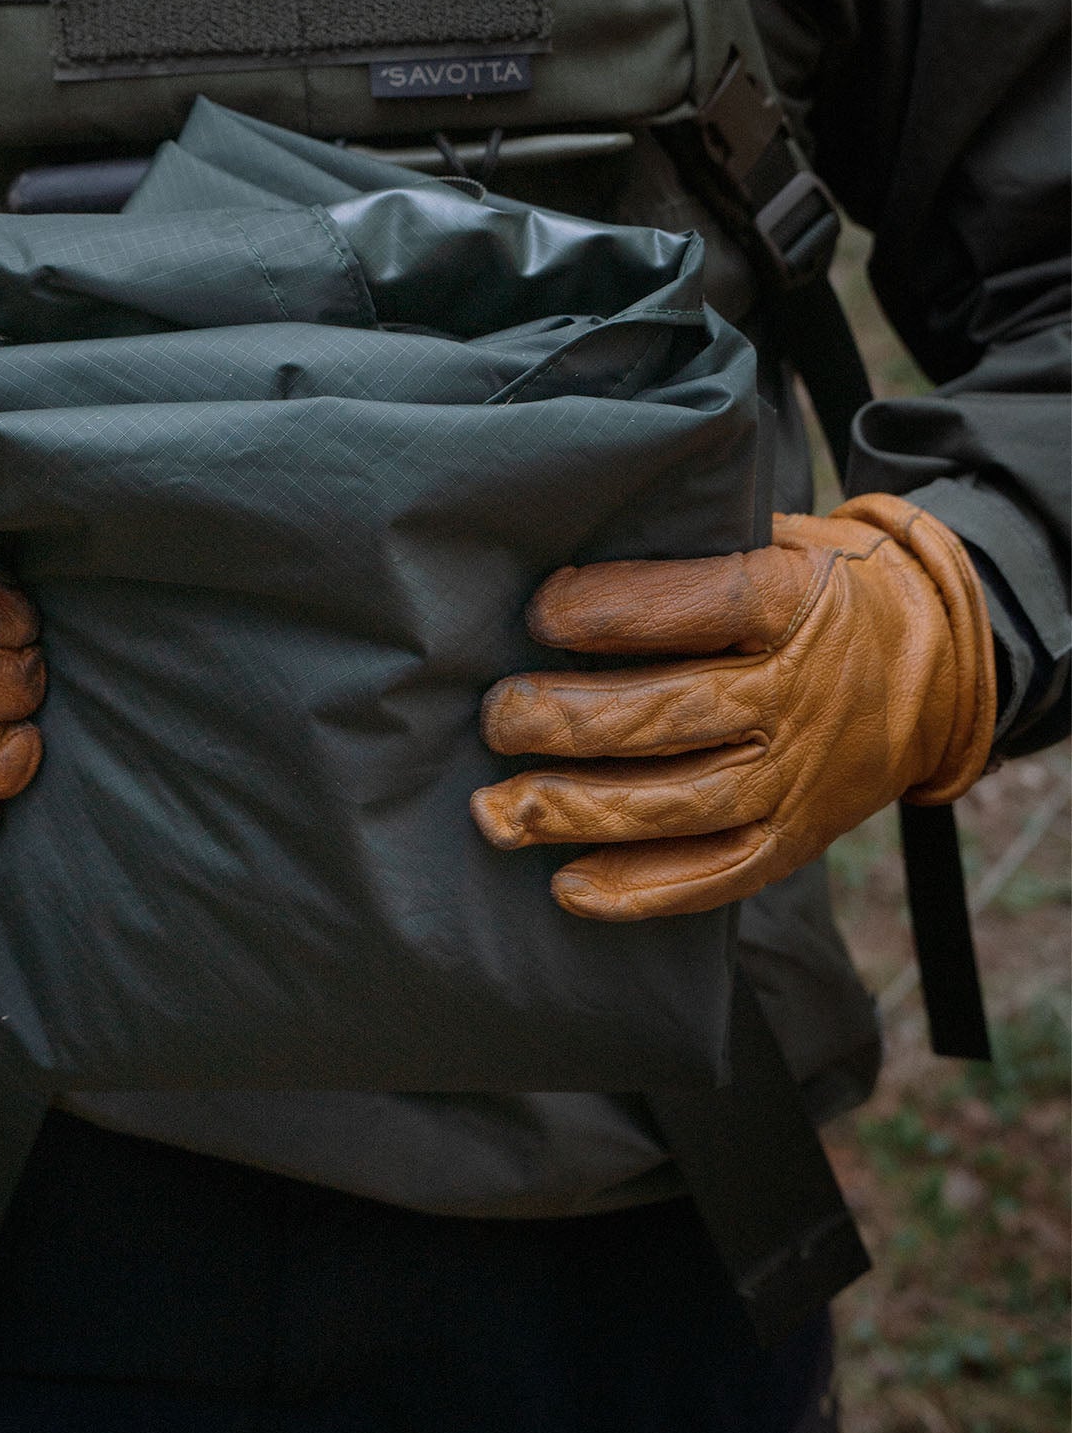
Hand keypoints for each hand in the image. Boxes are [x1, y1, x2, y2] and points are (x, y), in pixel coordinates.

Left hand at [471, 495, 994, 919]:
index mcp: (794, 601)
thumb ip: (690, 555)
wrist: (937, 667)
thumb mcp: (777, 542)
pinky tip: (566, 887)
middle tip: (496, 716)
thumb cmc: (814, 591)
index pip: (701, 605)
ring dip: (579, 811)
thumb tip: (557, 557)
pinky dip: (640, 889)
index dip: (614, 612)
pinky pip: (717, 875)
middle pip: (672, 715)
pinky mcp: (797, 838)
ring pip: (681, 804)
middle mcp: (798, 695)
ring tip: (496, 811)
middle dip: (568, 721)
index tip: (539, 612)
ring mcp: (799, 776)